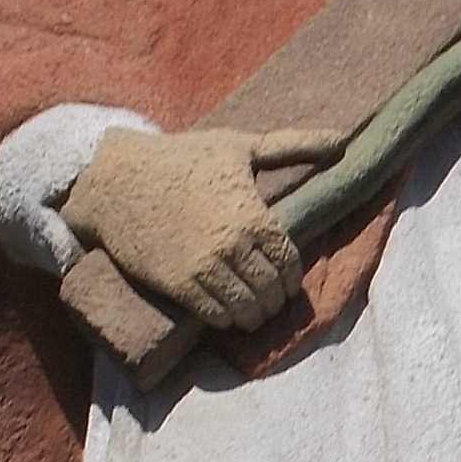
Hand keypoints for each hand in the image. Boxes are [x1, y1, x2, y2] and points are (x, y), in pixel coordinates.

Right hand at [59, 125, 340, 330]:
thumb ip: (294, 146)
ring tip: (252, 312)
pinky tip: (227, 314)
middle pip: (271, 292)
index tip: (286, 280)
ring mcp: (205, 269)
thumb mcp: (239, 146)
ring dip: (254, 316)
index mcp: (254, 215)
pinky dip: (227, 321)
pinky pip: (216, 317)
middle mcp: (233, 246)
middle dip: (274, 300)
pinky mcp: (178, 286)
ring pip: (247, 311)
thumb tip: (343, 140)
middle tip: (270, 300)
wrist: (117, 180)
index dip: (291, 278)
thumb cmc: (181, 157)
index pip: (290, 264)